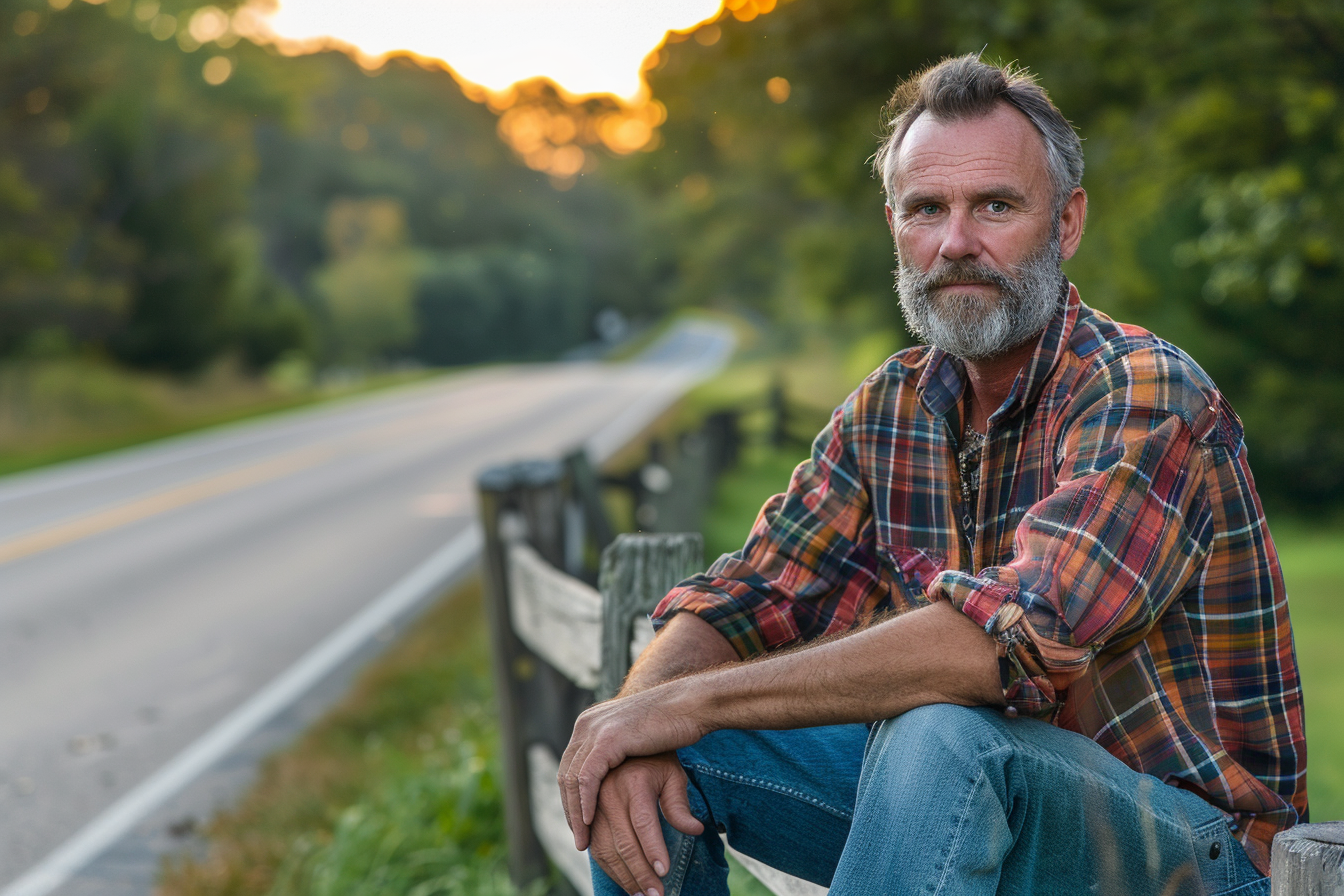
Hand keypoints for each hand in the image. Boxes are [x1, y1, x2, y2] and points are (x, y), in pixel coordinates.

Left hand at [559, 686, 705, 847]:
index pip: (570, 767)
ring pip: (572, 779)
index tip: (581, 826)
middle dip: (570, 809)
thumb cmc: (671, 724)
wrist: (689, 704)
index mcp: (589, 724)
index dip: (572, 799)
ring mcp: (594, 729)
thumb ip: (619, 755)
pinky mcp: (608, 738)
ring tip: (584, 840)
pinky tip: (590, 822)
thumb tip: (614, 781)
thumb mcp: (635, 741)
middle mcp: (586, 725)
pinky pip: (587, 777)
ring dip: (575, 813)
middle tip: (580, 839)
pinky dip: (586, 802)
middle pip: (565, 774)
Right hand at [587, 753, 704, 895]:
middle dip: (641, 873)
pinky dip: (609, 870)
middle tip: (656, 894)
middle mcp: (609, 793)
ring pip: (606, 850)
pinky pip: (595, 849)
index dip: (653, 849)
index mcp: (634, 781)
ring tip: (642, 895)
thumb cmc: (654, 762)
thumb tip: (695, 830)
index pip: (643, 822)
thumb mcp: (673, 775)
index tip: (664, 872)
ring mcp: (594, 806)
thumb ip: (680, 804)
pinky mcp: (587, 816)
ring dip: (624, 877)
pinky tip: (626, 882)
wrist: (621, 743)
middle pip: (623, 843)